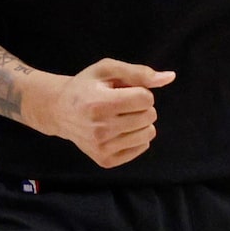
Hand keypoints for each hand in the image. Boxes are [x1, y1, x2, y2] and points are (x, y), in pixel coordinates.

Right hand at [40, 59, 174, 168]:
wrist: (60, 110)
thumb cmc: (86, 86)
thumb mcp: (107, 70)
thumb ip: (139, 72)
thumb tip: (169, 77)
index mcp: (99, 103)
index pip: (146, 99)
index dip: (141, 91)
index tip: (125, 91)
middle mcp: (100, 129)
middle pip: (149, 116)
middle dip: (141, 107)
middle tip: (121, 104)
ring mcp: (102, 147)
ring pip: (148, 134)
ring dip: (140, 122)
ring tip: (121, 116)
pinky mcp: (105, 160)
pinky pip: (142, 147)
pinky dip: (136, 137)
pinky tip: (119, 130)